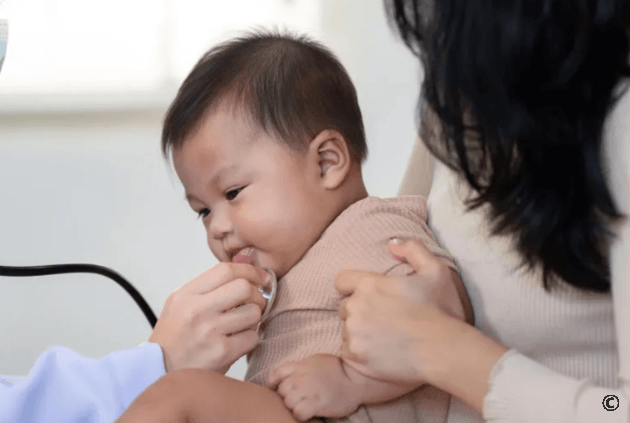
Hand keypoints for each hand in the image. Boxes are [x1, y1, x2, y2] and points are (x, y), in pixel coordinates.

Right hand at [149, 262, 269, 372]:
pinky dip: (250, 339)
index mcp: (187, 294)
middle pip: (244, 287)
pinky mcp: (221, 352)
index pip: (226, 270)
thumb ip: (209, 285)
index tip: (259, 277)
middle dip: (256, 294)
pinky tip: (238, 341)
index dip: (249, 271)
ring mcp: (209, 331)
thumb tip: (244, 263)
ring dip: (254, 318)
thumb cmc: (174, 337)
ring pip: (253, 313)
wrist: (159, 371)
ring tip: (243, 324)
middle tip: (254, 303)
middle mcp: (197, 310)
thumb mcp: (180, 303)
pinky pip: (252, 337)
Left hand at [267, 354, 360, 421]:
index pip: (276, 373)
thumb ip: (301, 366)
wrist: (357, 380)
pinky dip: (301, 415)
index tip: (276, 389)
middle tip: (297, 399)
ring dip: (294, 407)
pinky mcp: (317, 403)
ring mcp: (309, 389)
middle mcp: (302, 376)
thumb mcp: (317, 361)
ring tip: (304, 406)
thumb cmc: (339, 370)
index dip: (273, 383)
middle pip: (281, 390)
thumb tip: (291, 372)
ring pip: (288, 402)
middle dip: (286, 397)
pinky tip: (309, 413)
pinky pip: (299, 412)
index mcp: (301, 365)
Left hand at [335, 238, 472, 384]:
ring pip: (346, 329)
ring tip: (383, 337)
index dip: (352, 287)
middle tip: (382, 319)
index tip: (369, 297)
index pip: (341, 280)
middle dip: (359, 311)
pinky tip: (379, 352)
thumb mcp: (435, 270)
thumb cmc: (439, 310)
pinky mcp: (355, 355)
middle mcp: (356, 307)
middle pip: (345, 306)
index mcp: (369, 285)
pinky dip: (359, 352)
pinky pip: (347, 350)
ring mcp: (354, 332)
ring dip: (359, 332)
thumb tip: (391, 244)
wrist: (441, 351)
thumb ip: (413, 249)